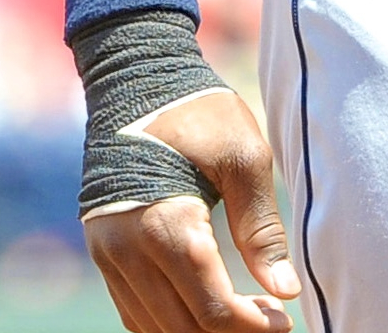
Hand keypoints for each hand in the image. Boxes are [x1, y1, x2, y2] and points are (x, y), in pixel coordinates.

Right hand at [84, 88, 300, 332]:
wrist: (134, 80)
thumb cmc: (197, 113)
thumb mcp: (243, 158)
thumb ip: (262, 229)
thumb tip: (285, 291)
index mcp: (166, 225)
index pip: (212, 310)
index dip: (254, 327)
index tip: (285, 319)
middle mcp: (128, 248)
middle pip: (185, 327)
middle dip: (231, 332)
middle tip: (270, 318)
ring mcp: (108, 253)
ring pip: (156, 328)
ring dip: (199, 330)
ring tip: (240, 314)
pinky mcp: (102, 252)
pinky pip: (134, 311)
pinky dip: (169, 322)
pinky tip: (201, 307)